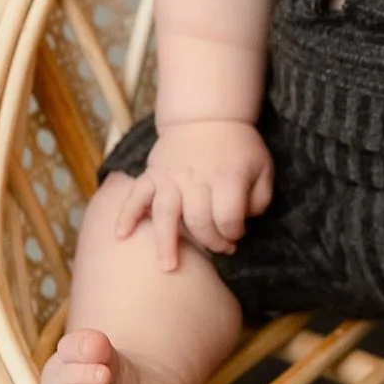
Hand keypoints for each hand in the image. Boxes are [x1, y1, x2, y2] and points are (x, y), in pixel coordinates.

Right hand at [114, 119, 274, 270]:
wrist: (208, 115)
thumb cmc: (238, 147)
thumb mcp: (263, 167)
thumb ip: (259, 198)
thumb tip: (244, 222)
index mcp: (227, 176)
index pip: (229, 217)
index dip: (234, 232)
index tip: (237, 234)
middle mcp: (197, 177)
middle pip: (199, 220)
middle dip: (210, 241)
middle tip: (219, 249)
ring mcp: (171, 176)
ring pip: (166, 212)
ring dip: (166, 241)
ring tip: (167, 267)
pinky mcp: (153, 173)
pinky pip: (137, 195)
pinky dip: (127, 214)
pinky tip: (121, 235)